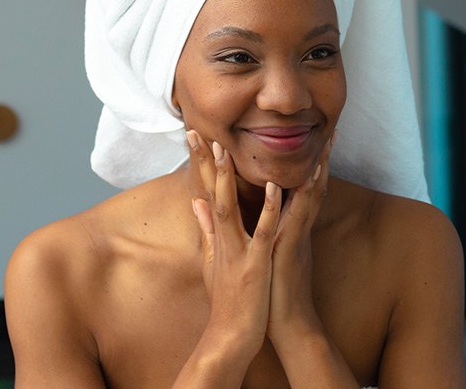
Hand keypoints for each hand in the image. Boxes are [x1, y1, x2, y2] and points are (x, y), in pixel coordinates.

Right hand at [188, 130, 281, 352]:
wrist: (232, 336)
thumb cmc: (227, 298)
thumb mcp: (212, 261)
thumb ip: (206, 229)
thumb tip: (196, 202)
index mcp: (219, 238)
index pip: (206, 194)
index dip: (199, 165)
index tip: (192, 136)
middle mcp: (224, 241)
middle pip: (212, 195)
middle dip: (205, 163)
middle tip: (196, 130)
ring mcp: (238, 253)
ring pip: (232, 210)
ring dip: (228, 180)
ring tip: (226, 149)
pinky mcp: (255, 266)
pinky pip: (262, 234)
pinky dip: (267, 211)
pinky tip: (273, 189)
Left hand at [266, 131, 334, 346]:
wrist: (285, 324)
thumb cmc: (271, 292)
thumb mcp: (261, 255)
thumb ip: (253, 232)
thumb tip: (247, 217)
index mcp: (289, 227)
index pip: (298, 188)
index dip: (306, 163)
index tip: (311, 138)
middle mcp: (298, 227)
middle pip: (312, 185)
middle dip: (322, 157)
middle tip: (332, 128)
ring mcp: (297, 236)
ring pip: (312, 196)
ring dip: (318, 167)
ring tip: (327, 142)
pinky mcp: (292, 247)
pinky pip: (300, 217)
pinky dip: (305, 196)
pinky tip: (308, 176)